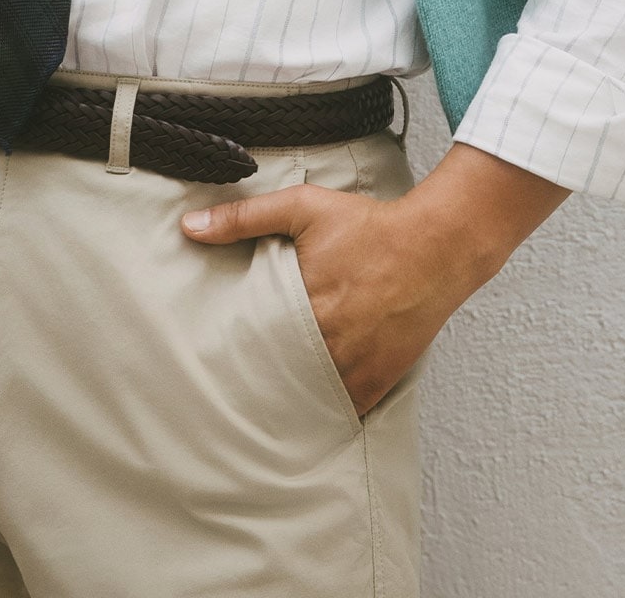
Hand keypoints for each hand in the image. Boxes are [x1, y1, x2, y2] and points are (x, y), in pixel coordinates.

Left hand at [182, 144, 569, 415]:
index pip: (250, 343)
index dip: (228, 355)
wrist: (435, 246)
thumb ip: (244, 218)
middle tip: (223, 394)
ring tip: (256, 411)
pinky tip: (303, 416)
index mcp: (303, 304)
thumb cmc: (370, 226)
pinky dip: (324, 411)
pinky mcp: (378, 380)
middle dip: (253, 383)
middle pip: (276, 376)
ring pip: (307, 399)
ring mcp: (356, 367)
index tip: (207, 364)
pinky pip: (343, 409)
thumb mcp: (303, 208)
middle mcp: (328, 342)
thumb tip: (189, 228)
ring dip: (285, 401)